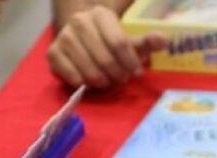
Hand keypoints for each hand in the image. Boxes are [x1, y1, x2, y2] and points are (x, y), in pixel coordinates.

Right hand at [48, 5, 166, 88]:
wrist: (82, 40)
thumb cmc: (111, 42)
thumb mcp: (131, 41)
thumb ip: (147, 42)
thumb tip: (163, 40)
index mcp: (101, 14)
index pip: (119, 43)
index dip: (131, 63)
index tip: (137, 73)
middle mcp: (79, 21)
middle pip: (105, 59)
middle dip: (117, 75)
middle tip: (121, 79)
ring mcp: (64, 36)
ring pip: (88, 70)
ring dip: (102, 82)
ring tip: (107, 80)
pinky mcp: (52, 53)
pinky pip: (71, 76)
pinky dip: (83, 84)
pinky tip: (90, 82)